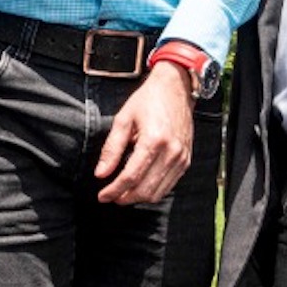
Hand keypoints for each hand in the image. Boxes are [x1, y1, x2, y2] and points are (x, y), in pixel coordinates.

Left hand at [96, 65, 194, 204]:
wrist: (176, 88)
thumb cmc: (148, 100)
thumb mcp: (123, 119)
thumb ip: (112, 148)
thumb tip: (100, 174)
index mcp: (154, 140)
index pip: (131, 176)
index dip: (114, 190)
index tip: (102, 196)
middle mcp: (171, 152)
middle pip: (145, 189)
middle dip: (125, 198)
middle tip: (110, 196)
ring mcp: (181, 158)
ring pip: (158, 193)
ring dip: (138, 197)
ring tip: (122, 193)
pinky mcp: (186, 160)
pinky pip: (169, 185)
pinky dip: (152, 191)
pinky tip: (139, 185)